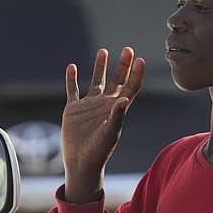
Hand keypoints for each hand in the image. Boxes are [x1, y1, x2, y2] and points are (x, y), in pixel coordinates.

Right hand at [62, 48, 144, 203]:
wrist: (80, 162)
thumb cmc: (98, 151)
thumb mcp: (110, 133)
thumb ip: (117, 116)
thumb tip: (124, 99)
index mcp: (117, 109)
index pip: (130, 88)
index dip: (136, 75)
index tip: (140, 60)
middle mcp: (105, 104)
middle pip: (116, 80)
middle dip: (123, 65)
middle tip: (128, 49)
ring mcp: (89, 106)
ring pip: (96, 81)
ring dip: (100, 67)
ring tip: (103, 51)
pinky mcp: (73, 109)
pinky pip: (72, 90)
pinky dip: (72, 79)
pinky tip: (72, 67)